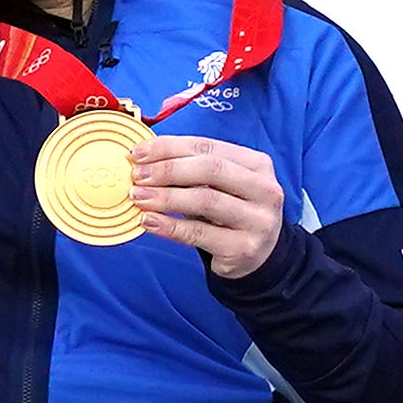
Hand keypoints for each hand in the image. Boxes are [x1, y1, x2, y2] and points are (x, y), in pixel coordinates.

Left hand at [131, 133, 287, 277]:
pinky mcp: (244, 248)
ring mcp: (257, 221)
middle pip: (210, 169)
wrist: (259, 255)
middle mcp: (265, 190)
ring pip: (205, 201)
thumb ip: (193, 169)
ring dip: (165, 197)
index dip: (169, 147)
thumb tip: (144, 159)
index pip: (208, 147)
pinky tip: (149, 221)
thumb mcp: (222, 185)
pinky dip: (170, 227)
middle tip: (137, 176)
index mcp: (258, 165)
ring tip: (139, 197)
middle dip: (167, 169)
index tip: (138, 153)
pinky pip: (199, 234)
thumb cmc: (231, 212)